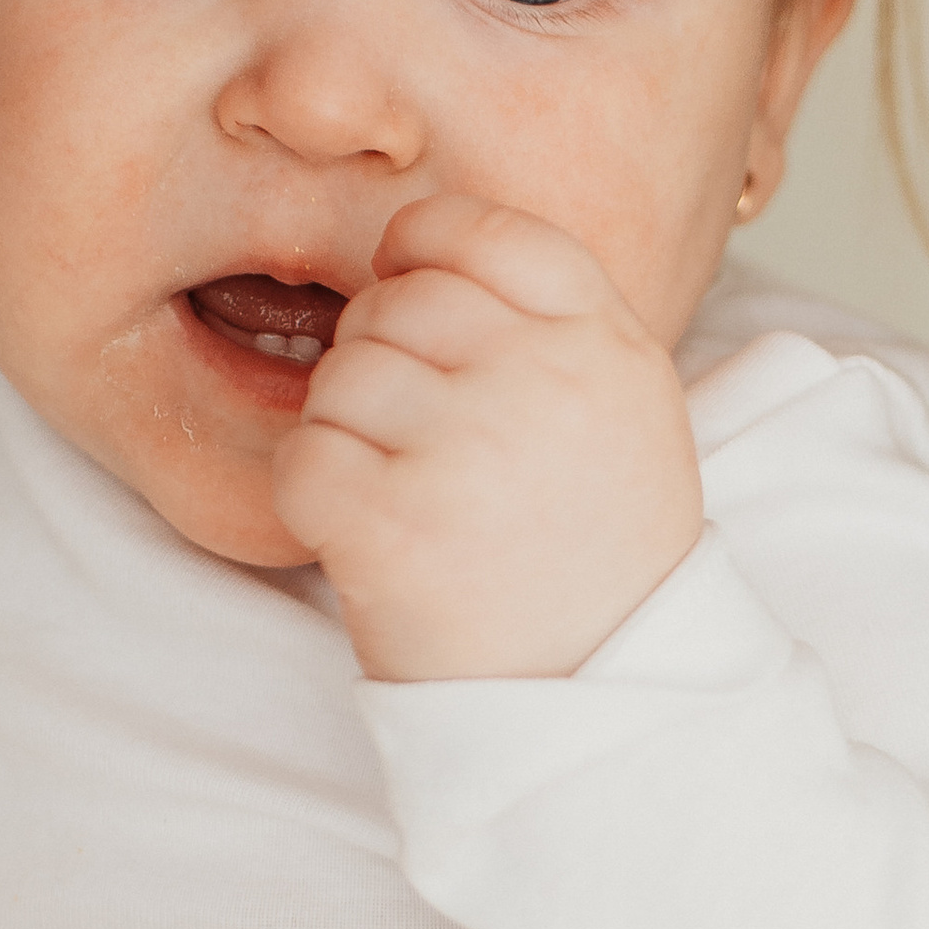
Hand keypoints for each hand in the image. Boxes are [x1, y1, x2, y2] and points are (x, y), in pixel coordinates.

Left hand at [269, 194, 701, 681]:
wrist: (602, 697)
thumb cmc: (597, 559)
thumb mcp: (625, 415)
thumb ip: (553, 328)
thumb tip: (427, 260)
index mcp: (606, 343)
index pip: (490, 231)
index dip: (425, 246)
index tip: (403, 281)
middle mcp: (543, 378)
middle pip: (399, 303)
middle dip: (380, 359)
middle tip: (409, 441)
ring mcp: (467, 446)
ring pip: (342, 377)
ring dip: (347, 433)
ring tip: (401, 497)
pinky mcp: (394, 523)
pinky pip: (303, 457)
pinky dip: (314, 498)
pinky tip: (364, 534)